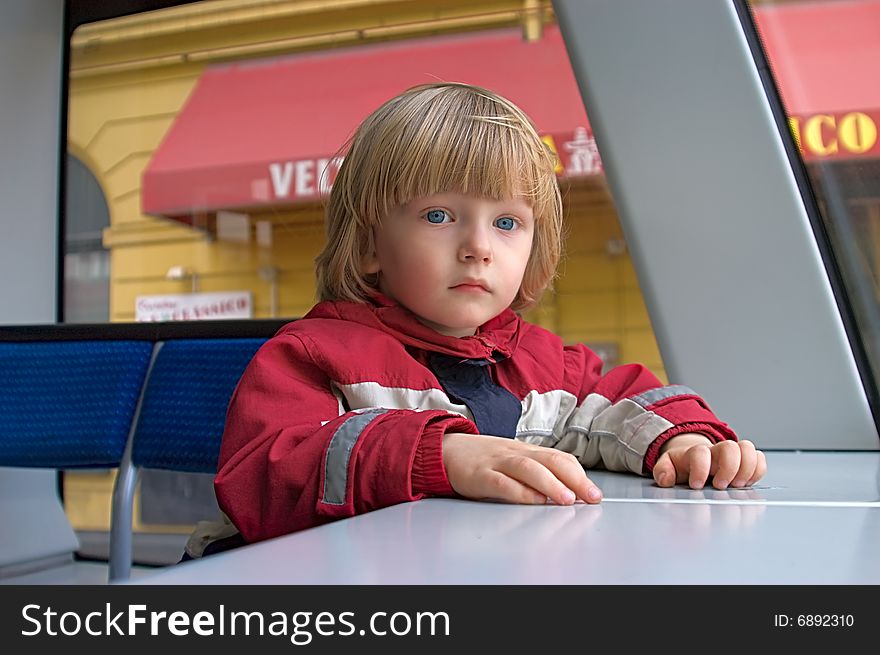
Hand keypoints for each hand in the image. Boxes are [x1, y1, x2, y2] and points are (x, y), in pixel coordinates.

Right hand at [441, 432, 602, 505]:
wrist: (444, 450)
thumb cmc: (482, 459)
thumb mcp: (512, 460)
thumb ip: (536, 472)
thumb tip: (568, 491)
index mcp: (527, 451)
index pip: (560, 458)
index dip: (579, 475)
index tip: (594, 494)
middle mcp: (516, 453)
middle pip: (551, 460)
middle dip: (576, 480)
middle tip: (592, 498)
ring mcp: (497, 463)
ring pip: (529, 469)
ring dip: (551, 484)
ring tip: (568, 499)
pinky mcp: (479, 475)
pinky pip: (502, 482)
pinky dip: (520, 491)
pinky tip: (534, 500)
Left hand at [652, 433, 766, 489]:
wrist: (694, 460)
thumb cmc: (682, 466)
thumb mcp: (667, 468)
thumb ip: (662, 472)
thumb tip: (665, 479)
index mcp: (695, 453)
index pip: (700, 452)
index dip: (700, 469)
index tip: (696, 485)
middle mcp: (716, 451)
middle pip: (730, 446)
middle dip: (729, 468)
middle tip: (721, 486)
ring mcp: (733, 455)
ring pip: (747, 448)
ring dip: (746, 469)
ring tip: (737, 485)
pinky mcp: (745, 462)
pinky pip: (759, 459)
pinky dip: (757, 471)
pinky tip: (746, 483)